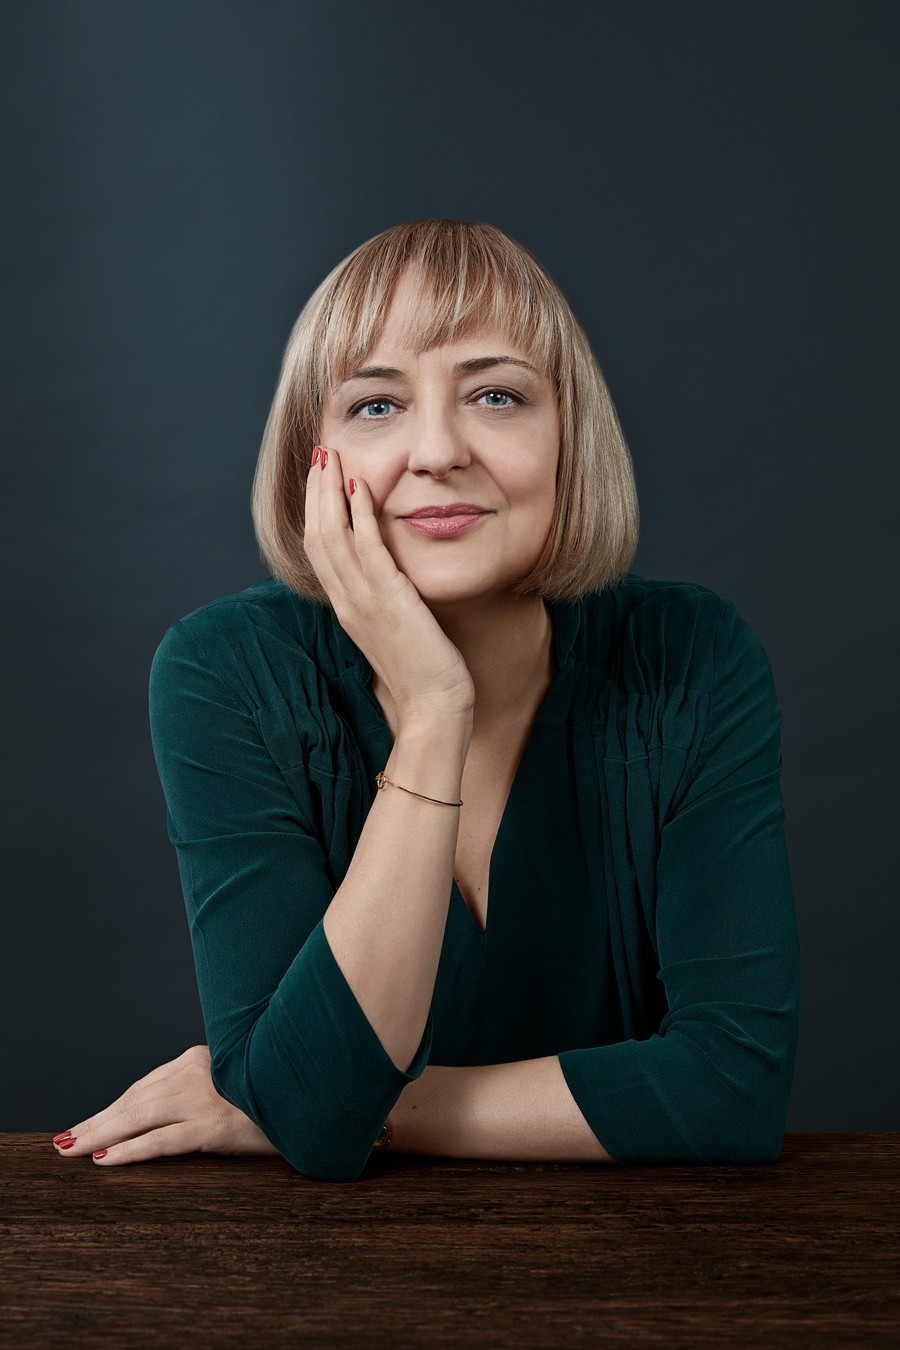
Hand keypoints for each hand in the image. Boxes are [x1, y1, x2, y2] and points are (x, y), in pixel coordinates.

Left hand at [50, 1045, 280, 1165]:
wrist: (312, 1096)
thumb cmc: (277, 1093)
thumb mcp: (237, 1081)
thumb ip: (207, 1086)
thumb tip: (171, 1110)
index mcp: (202, 1057)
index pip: (145, 1086)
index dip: (113, 1107)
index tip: (89, 1123)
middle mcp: (197, 1071)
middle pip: (134, 1100)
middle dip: (97, 1121)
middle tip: (66, 1141)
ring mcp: (204, 1098)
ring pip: (138, 1117)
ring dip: (99, 1134)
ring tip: (73, 1150)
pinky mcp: (213, 1125)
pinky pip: (161, 1141)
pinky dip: (129, 1150)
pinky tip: (105, 1159)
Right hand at [304, 444, 475, 726]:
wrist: (433, 705)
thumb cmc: (422, 672)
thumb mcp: (395, 630)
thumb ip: (385, 602)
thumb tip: (389, 579)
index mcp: (346, 608)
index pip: (319, 551)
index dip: (315, 511)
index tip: (320, 480)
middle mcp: (346, 601)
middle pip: (316, 536)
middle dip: (315, 492)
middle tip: (318, 454)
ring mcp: (362, 601)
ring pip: (332, 536)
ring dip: (329, 492)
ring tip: (331, 457)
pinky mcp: (387, 600)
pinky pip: (366, 548)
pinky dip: (359, 515)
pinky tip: (360, 487)